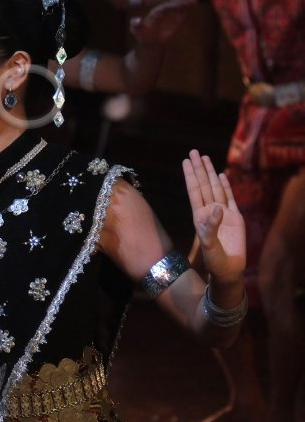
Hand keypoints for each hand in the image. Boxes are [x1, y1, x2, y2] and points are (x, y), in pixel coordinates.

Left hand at [130, 0, 193, 47]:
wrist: (149, 42)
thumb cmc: (141, 34)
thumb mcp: (136, 30)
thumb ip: (135, 25)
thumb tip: (137, 20)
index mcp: (155, 13)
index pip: (164, 8)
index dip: (171, 6)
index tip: (177, 5)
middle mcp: (163, 12)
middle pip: (173, 6)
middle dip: (180, 3)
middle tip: (189, 1)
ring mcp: (170, 16)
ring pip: (178, 8)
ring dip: (186, 4)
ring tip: (193, 1)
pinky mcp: (175, 21)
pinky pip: (182, 15)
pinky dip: (186, 11)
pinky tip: (192, 6)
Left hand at [182, 149, 244, 286]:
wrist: (228, 270)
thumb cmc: (214, 260)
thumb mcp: (209, 245)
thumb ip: (211, 227)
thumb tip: (217, 207)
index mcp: (199, 216)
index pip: (194, 191)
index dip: (190, 176)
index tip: (186, 161)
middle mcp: (209, 211)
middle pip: (203, 185)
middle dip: (199, 168)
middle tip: (194, 151)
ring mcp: (222, 213)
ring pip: (216, 188)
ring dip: (211, 173)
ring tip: (206, 158)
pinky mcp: (236, 218)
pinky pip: (230, 198)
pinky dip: (226, 186)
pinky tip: (222, 175)